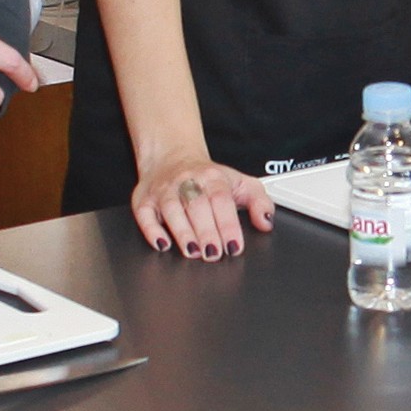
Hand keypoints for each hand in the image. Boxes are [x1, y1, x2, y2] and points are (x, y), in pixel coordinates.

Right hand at [132, 149, 280, 257]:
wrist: (171, 156)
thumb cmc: (208, 178)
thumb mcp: (240, 182)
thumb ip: (259, 202)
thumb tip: (266, 222)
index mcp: (213, 177)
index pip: (221, 200)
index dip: (228, 225)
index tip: (234, 246)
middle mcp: (187, 182)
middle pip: (197, 206)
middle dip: (206, 232)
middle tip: (214, 254)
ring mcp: (164, 190)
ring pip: (171, 210)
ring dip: (182, 233)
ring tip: (193, 252)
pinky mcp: (144, 199)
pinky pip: (144, 214)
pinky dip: (151, 230)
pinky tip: (162, 244)